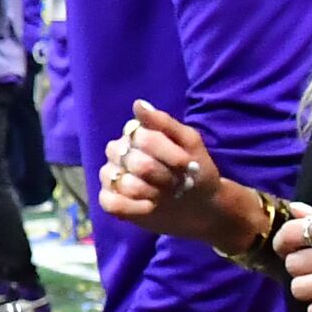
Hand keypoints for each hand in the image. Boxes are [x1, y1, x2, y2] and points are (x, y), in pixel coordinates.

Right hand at [98, 100, 258, 251]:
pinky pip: (111, 203)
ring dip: (153, 192)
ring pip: (125, 184)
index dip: (170, 155)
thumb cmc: (195, 171)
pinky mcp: (109, 200)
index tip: (187, 165)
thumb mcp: (190, 143)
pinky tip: (150, 207)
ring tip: (165, 195)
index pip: (143, 138)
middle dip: (164, 176)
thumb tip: (137, 104)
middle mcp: (117, 151)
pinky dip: (134, 207)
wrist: (201, 205)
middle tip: (177, 182)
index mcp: (134, 133)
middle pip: (137, 164)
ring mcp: (110, 175)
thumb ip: (165, 123)